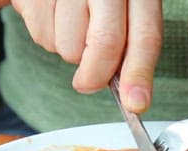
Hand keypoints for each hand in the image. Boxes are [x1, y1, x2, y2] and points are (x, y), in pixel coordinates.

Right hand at [11, 0, 161, 112]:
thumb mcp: (125, 7)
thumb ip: (131, 44)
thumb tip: (133, 96)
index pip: (145, 35)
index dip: (140, 73)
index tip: (136, 104)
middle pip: (105, 43)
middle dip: (96, 76)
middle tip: (87, 84)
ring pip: (70, 46)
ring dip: (70, 51)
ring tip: (71, 25)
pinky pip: (42, 35)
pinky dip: (46, 36)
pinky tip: (53, 14)